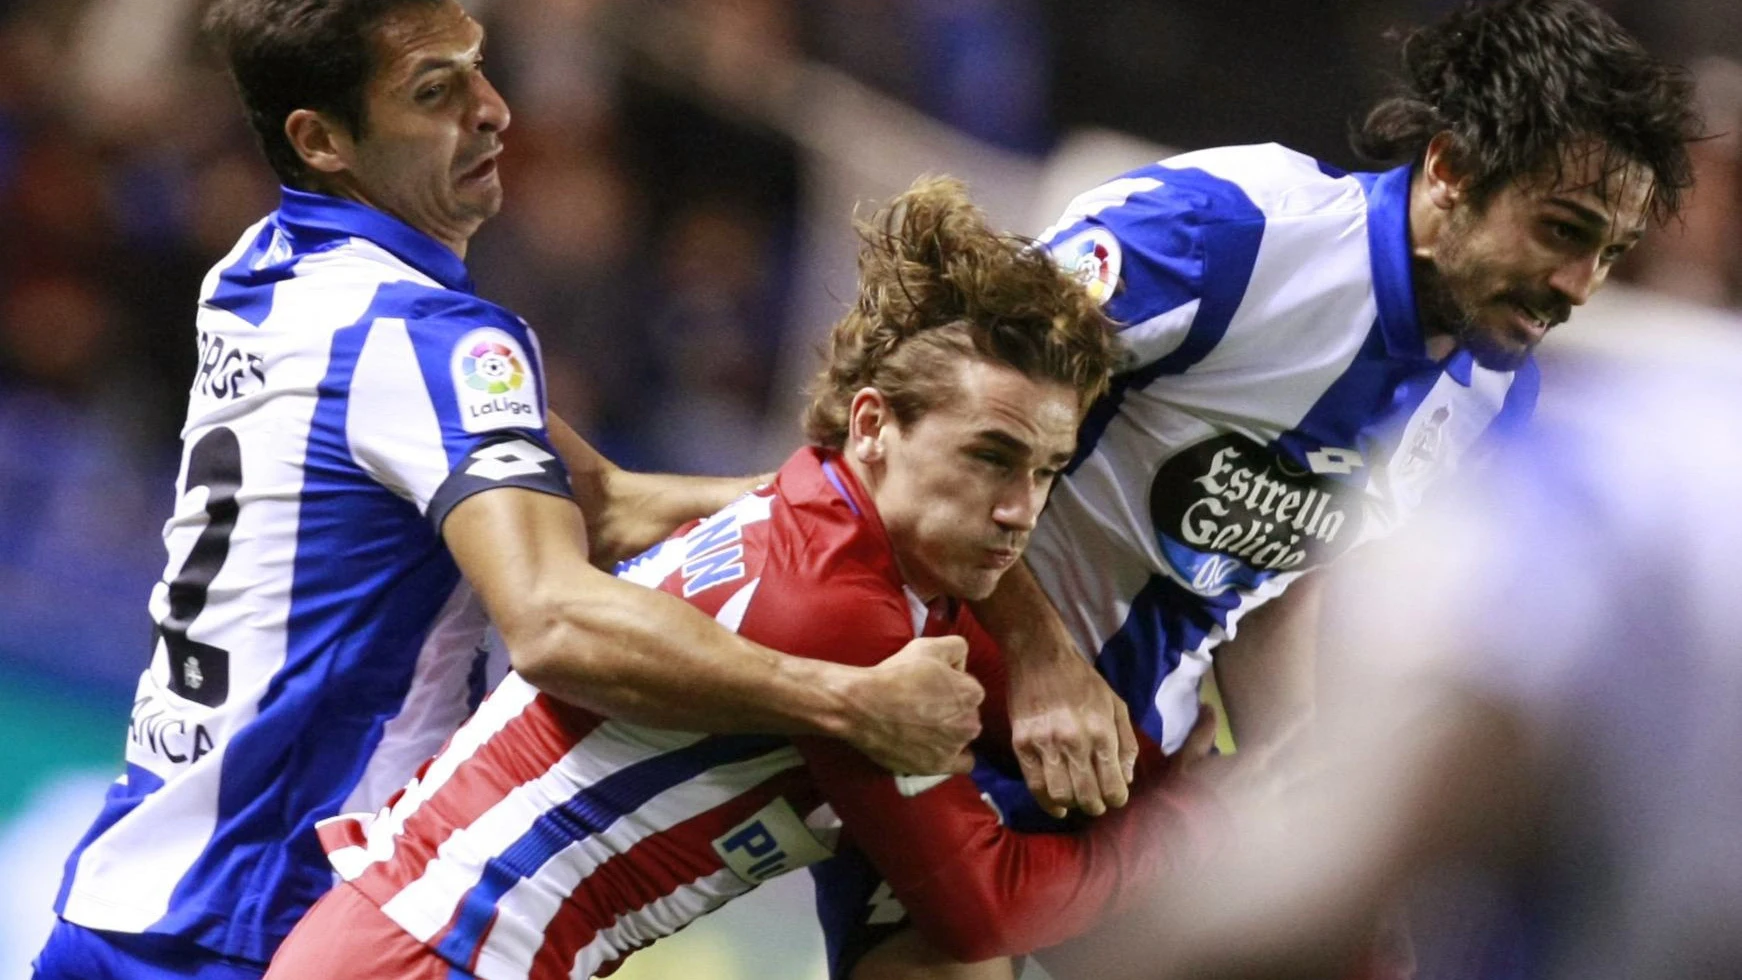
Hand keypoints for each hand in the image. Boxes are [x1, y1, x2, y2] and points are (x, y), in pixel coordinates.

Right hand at [843, 636, 982, 775]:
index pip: (969, 688)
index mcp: (972, 693)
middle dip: (952, 710)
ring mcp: (955, 747)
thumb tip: (962, 662)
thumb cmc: (896, 674)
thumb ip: (957, 647)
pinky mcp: (939, 766)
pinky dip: (953, 757)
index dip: (950, 685)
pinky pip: (962, 764)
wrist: (865, 706)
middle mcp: (970, 722)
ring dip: (950, 732)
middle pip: (967, 714)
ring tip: (923, 726)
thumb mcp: (929, 646)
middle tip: (924, 706)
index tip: (930, 686)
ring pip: (962, 737)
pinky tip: (938, 748)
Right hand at [1007, 639, 1137, 817]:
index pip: (1113, 787)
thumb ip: (1126, 744)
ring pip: (1061, 795)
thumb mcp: (1116, 705)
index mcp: (1101, 732)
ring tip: (1077, 800)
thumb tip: (1126, 780)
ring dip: (1073, 805)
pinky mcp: (1022, 744)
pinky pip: (1034, 785)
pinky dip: (1047, 803)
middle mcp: (1074, 741)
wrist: (1038, 655)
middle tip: (1096, 803)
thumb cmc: (1082, 680)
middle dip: (1096, 806)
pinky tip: (1057, 805)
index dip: (1117, 799)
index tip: (1115, 796)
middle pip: (1088, 796)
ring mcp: (1045, 744)